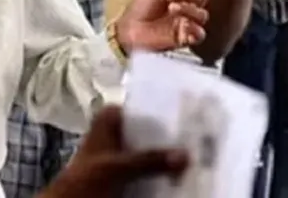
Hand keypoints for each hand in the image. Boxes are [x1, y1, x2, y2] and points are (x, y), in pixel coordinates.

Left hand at [39, 105, 187, 197]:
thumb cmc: (84, 180)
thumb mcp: (117, 168)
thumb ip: (149, 160)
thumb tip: (185, 156)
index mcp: (111, 117)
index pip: (147, 108)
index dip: (170, 115)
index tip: (197, 120)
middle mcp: (119, 130)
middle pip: (154, 132)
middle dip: (174, 140)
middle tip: (203, 143)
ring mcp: (124, 152)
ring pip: (154, 152)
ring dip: (171, 159)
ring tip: (200, 160)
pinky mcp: (128, 172)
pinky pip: (151, 169)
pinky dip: (163, 174)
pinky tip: (184, 177)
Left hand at [116, 0, 216, 51]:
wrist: (131, 26)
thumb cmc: (142, 6)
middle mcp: (189, 4)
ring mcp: (189, 21)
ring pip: (202, 14)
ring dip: (189, 9)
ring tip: (172, 8)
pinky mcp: (186, 38)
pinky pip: (200, 34)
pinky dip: (194, 29)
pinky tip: (183, 24)